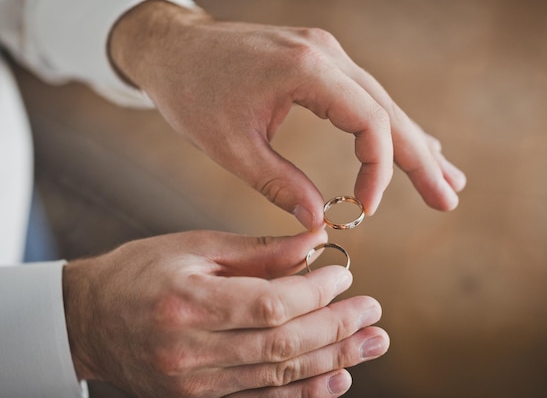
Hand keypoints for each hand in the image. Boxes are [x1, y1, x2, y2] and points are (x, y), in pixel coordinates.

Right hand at [63, 230, 388, 397]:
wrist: (90, 320)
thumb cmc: (143, 272)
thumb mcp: (197, 247)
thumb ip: (260, 251)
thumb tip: (315, 244)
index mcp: (187, 303)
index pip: (272, 304)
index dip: (317, 293)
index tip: (345, 274)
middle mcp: (190, 352)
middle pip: (283, 344)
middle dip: (337, 329)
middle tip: (374, 313)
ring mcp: (193, 386)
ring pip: (279, 376)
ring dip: (333, 361)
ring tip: (372, 343)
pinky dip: (303, 391)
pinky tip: (337, 377)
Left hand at [109, 0, 465, 229]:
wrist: (171, 46)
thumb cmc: (191, 91)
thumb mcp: (230, 146)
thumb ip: (279, 184)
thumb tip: (318, 222)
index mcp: (305, 69)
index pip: (369, 121)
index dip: (379, 169)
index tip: (367, 207)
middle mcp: (325, 54)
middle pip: (388, 110)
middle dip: (420, 158)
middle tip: (449, 197)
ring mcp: (325, 53)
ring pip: (381, 102)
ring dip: (412, 142)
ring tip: (445, 175)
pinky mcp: (318, 61)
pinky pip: (363, 95)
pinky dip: (386, 125)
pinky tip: (410, 142)